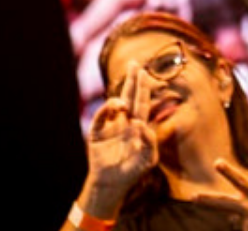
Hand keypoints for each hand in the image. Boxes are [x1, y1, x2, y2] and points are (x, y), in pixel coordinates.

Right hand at [82, 64, 158, 203]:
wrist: (112, 183)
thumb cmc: (133, 171)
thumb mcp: (148, 159)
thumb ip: (150, 142)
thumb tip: (140, 123)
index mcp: (138, 124)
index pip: (142, 102)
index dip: (143, 87)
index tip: (144, 71)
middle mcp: (125, 121)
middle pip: (130, 96)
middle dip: (132, 80)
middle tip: (134, 63)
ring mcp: (111, 125)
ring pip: (115, 104)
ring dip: (119, 99)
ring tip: (122, 102)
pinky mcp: (97, 132)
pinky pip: (101, 117)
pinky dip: (106, 110)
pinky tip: (114, 107)